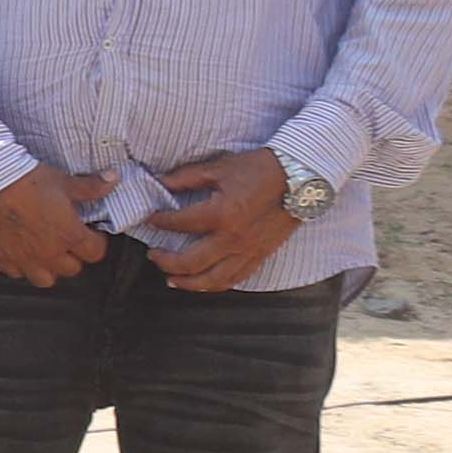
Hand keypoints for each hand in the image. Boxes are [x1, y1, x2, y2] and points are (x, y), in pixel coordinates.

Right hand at [0, 164, 112, 284]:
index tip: (92, 232)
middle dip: (75, 256)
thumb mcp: (64, 181)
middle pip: (72, 269)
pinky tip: (22, 252)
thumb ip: (91, 186)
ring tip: (47, 254)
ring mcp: (24, 257)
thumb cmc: (27, 181)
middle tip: (69, 241)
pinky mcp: (2, 255)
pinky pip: (16, 272)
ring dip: (49, 269)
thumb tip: (112, 179)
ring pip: (45, 280)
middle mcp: (49, 252)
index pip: (95, 253)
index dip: (97, 242)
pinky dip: (21, 266)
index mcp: (69, 235)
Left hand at [142, 149, 300, 294]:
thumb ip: (185, 177)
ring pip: (212, 279)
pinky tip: (203, 283)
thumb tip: (159, 183)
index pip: (178, 224)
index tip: (150, 220)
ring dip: (187, 282)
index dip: (159, 222)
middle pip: (190, 262)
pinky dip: (216, 284)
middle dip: (165, 261)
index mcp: (221, 214)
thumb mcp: (219, 168)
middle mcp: (233, 238)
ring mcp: (249, 250)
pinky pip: (236, 278)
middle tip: (152, 255)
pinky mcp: (261, 255)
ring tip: (170, 279)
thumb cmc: (261, 169)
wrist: (301, 177)